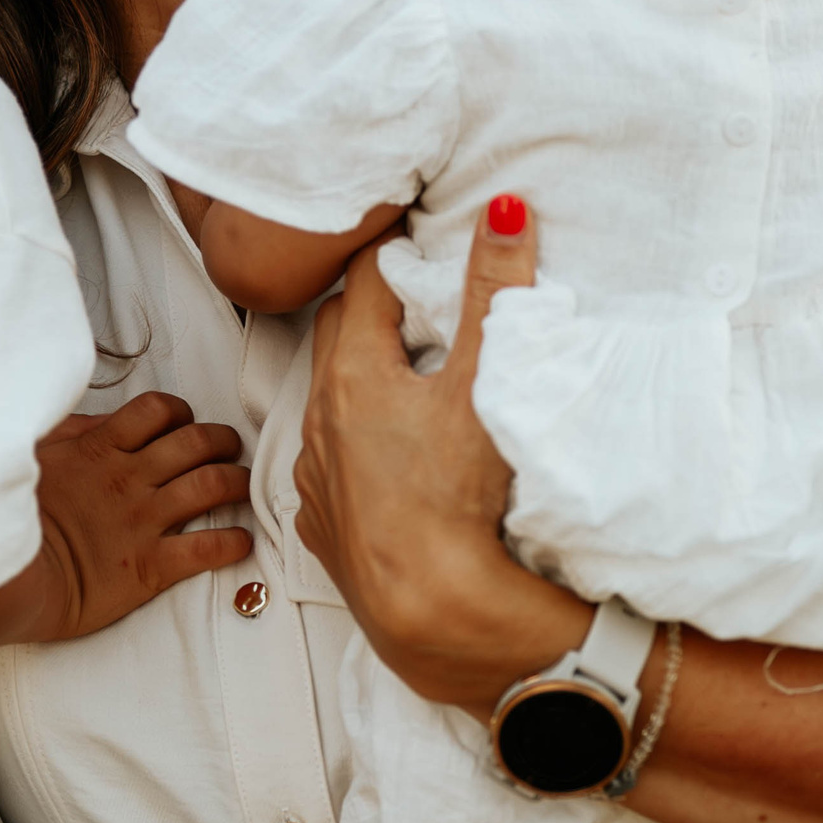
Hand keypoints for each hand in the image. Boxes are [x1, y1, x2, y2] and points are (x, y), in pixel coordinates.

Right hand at [0, 391, 251, 646]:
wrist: (1, 578)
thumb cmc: (4, 515)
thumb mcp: (26, 457)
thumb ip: (63, 436)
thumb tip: (89, 422)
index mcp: (99, 450)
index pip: (156, 410)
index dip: (179, 412)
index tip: (184, 421)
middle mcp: (129, 480)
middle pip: (195, 443)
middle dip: (221, 440)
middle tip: (228, 447)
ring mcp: (142, 521)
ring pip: (210, 486)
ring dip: (235, 481)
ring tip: (242, 484)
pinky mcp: (149, 567)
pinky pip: (205, 549)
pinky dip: (232, 543)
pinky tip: (242, 543)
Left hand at [294, 194, 593, 711]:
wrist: (432, 611)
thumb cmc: (456, 495)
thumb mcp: (483, 383)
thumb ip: (495, 293)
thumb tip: (506, 210)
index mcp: (353, 374)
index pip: (363, 282)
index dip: (392, 255)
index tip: (418, 241)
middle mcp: (320, 420)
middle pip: (336, 335)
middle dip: (371, 312)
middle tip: (417, 303)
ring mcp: (316, 475)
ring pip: (328, 402)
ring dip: (361, 382)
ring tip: (410, 380)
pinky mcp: (324, 525)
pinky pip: (330, 466)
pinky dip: (354, 447)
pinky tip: (392, 459)